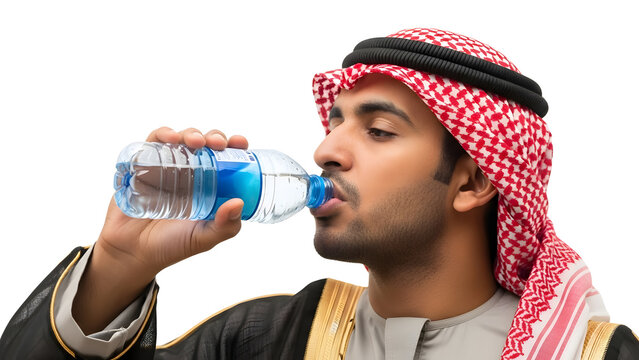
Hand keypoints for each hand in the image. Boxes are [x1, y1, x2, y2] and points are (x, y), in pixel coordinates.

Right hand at [73, 127, 248, 333]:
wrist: (132, 253)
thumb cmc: (171, 246)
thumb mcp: (204, 238)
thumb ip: (225, 226)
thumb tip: (239, 202)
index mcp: (208, 186)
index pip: (225, 159)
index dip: (235, 147)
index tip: (241, 143)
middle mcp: (189, 173)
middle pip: (206, 144)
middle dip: (214, 137)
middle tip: (218, 143)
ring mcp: (166, 167)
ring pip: (182, 139)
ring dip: (191, 133)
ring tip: (196, 142)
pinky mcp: (142, 165)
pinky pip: (152, 142)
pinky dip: (163, 134)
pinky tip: (171, 139)